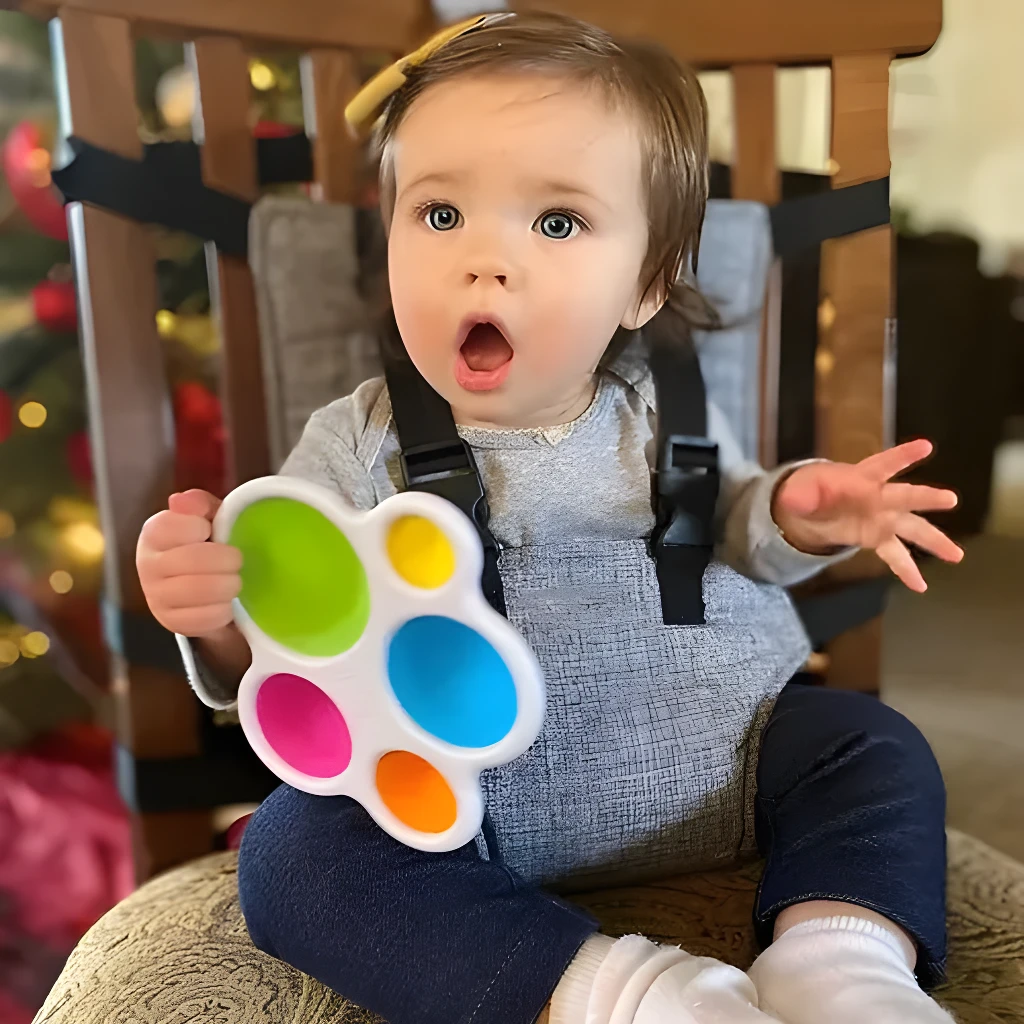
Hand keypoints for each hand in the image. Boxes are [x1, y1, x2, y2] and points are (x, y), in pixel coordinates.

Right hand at [136, 489, 242, 635]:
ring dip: (229, 584)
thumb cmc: (206, 545)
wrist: (198, 589)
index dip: (199, 527)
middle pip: (194, 559)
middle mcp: (148, 565)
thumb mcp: (208, 518)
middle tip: (236, 560)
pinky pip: (206, 617)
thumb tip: (182, 500)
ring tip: (233, 581)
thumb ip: (199, 505)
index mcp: (154, 533)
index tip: (210, 531)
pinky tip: (225, 602)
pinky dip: (224, 609)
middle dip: (227, 559)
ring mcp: (156, 597)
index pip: (169, 526)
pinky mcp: (171, 622)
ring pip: (201, 590)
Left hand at [772, 439, 963, 592]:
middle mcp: (878, 496)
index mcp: (861, 477)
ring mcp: (882, 517)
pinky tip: (920, 587)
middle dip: (924, 497)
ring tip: (957, 555)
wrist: (813, 507)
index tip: (925, 447)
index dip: (903, 455)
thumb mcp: (800, 490)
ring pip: (912, 528)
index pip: (884, 464)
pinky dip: (907, 570)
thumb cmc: (812, 490)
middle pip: (903, 496)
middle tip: (949, 499)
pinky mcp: (878, 536)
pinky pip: (896, 554)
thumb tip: (794, 500)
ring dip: (933, 540)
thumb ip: (800, 495)